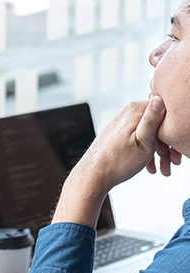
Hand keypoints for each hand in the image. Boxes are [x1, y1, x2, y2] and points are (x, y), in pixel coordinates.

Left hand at [52, 96, 181, 226]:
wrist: (93, 175)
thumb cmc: (118, 162)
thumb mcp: (143, 141)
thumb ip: (153, 119)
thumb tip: (160, 97)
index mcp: (134, 110)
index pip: (165, 113)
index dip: (173, 133)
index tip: (178, 152)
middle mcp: (127, 111)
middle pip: (157, 125)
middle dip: (167, 146)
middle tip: (174, 164)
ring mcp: (122, 121)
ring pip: (148, 134)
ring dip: (158, 152)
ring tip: (164, 171)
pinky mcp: (118, 132)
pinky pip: (138, 138)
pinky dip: (146, 152)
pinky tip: (150, 167)